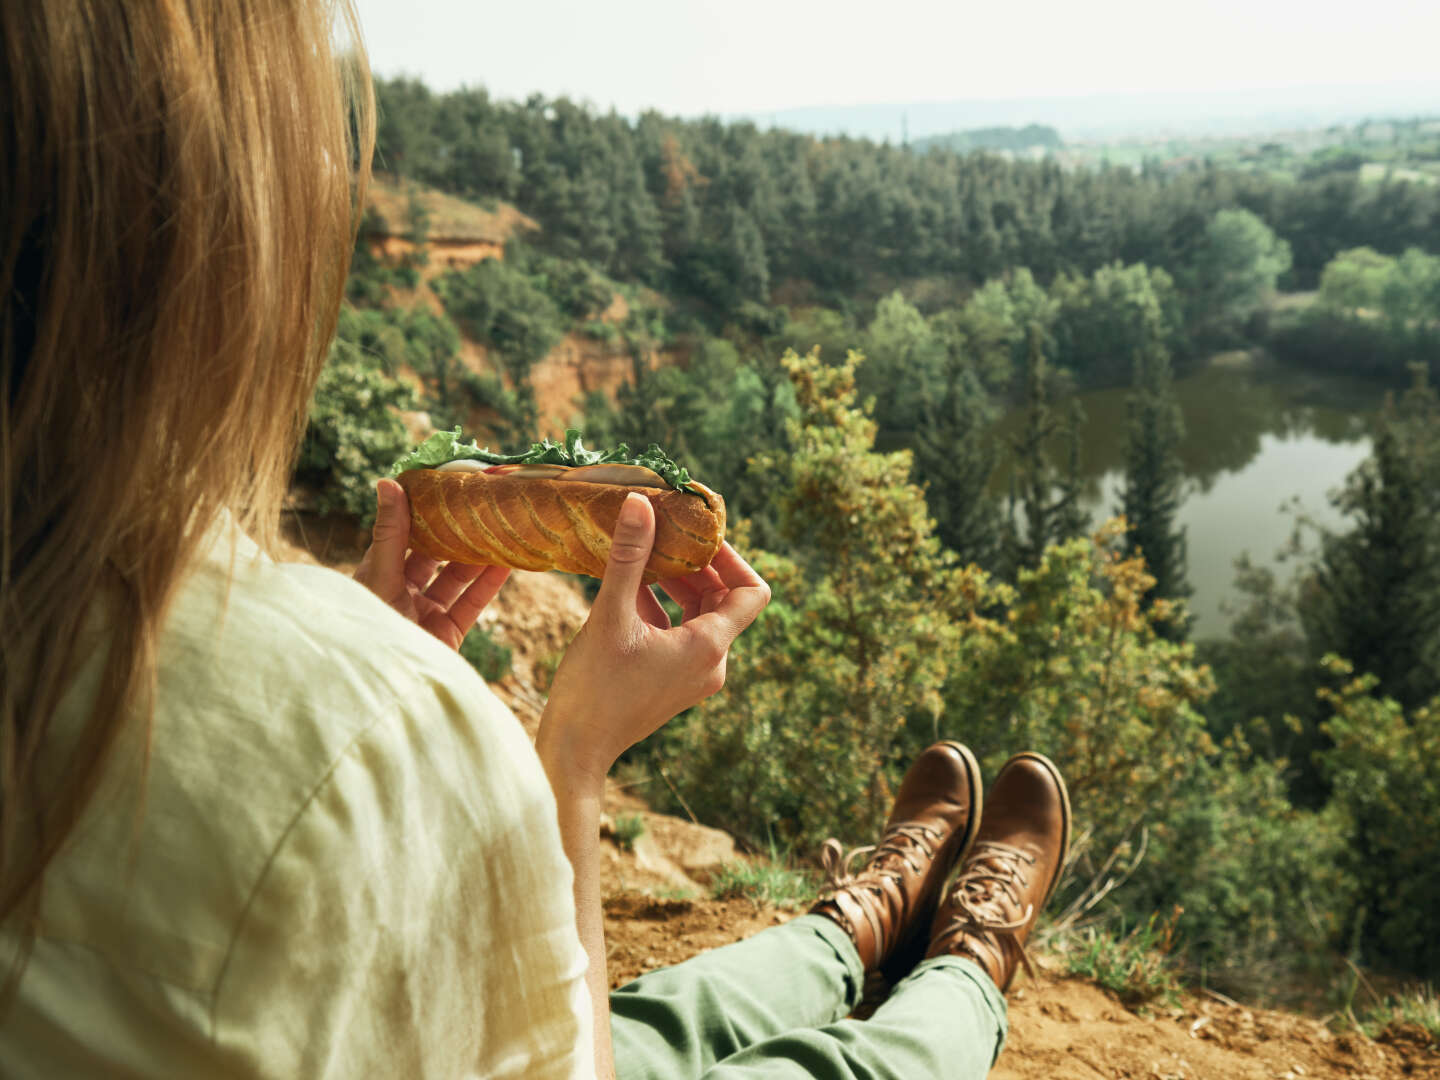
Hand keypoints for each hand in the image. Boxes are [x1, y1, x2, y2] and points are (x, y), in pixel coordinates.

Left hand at [353, 478, 510, 651]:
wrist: (388, 689)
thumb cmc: (371, 630)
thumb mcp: (379, 577)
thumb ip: (390, 533)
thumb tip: (387, 481)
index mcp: (377, 574)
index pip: (402, 534)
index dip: (423, 510)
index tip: (446, 485)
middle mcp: (401, 592)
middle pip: (434, 554)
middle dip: (456, 530)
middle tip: (481, 503)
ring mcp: (426, 613)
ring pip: (456, 577)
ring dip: (478, 554)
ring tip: (501, 528)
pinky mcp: (448, 634)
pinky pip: (472, 603)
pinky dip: (489, 583)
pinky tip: (508, 563)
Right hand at [537, 492, 769, 783]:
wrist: (575, 752)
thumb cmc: (593, 690)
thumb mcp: (610, 615)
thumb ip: (629, 557)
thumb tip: (641, 503)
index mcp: (709, 647)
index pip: (752, 591)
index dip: (732, 557)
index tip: (698, 534)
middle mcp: (711, 663)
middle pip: (725, 599)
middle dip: (698, 564)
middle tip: (667, 534)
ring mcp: (693, 674)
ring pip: (700, 614)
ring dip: (677, 583)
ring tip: (646, 554)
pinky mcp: (671, 680)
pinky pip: (679, 632)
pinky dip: (662, 606)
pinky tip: (628, 585)